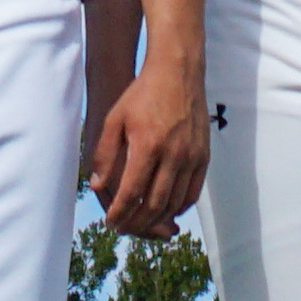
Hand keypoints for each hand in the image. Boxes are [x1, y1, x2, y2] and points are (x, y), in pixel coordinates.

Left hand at [89, 54, 208, 240]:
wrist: (177, 71)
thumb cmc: (141, 94)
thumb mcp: (114, 120)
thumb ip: (104, 155)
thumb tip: (97, 186)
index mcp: (147, 146)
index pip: (131, 193)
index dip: (119, 214)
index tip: (111, 223)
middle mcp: (172, 155)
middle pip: (154, 204)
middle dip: (136, 223)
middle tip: (124, 229)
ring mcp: (191, 156)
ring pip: (175, 202)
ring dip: (157, 220)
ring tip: (142, 225)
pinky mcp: (203, 156)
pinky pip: (193, 192)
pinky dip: (179, 208)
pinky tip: (167, 212)